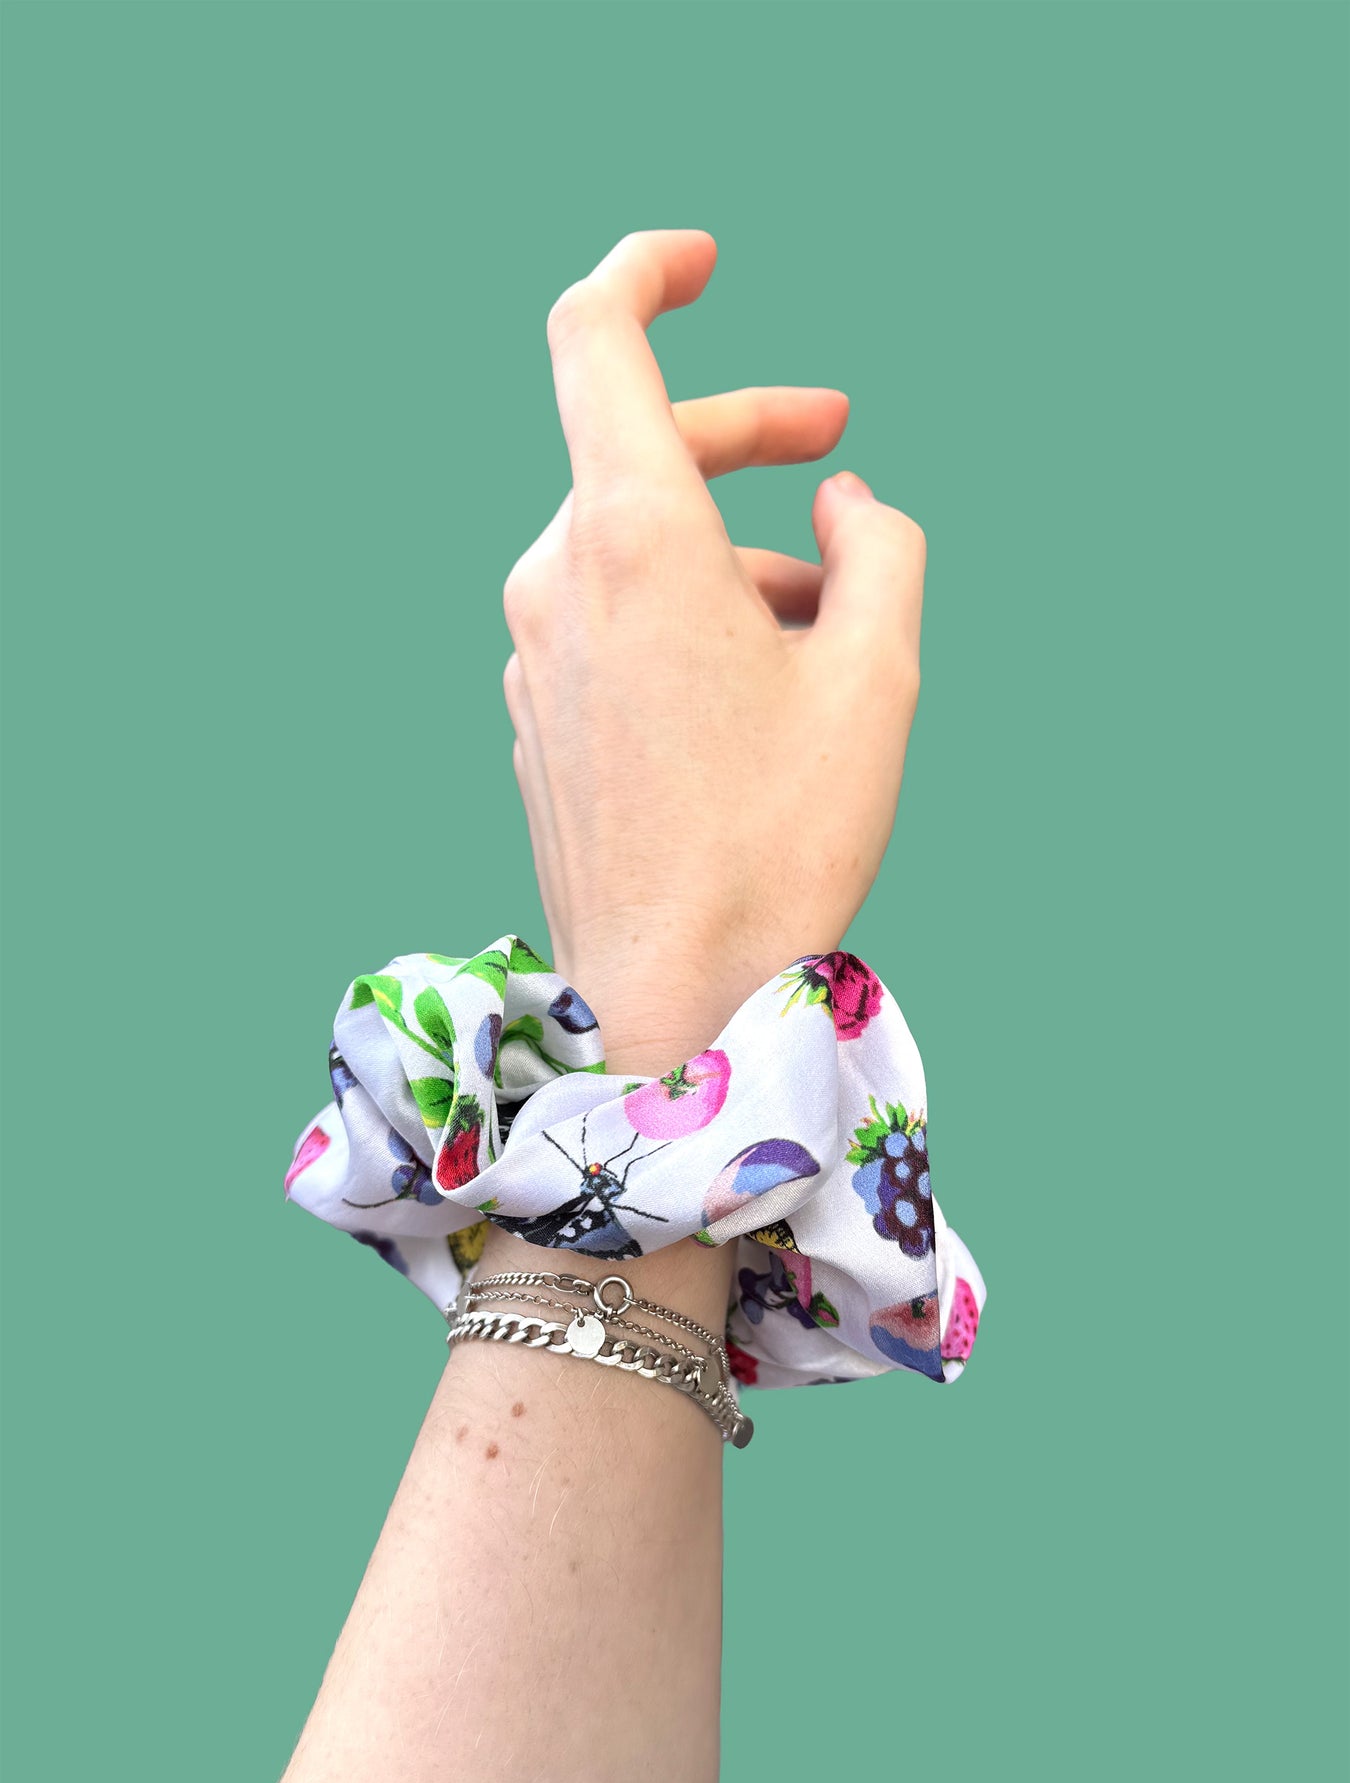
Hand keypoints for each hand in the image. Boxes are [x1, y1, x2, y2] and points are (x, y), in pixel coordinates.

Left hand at [503, 229, 926, 1072]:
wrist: (673, 996)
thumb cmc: (780, 839)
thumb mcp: (880, 675)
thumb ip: (878, 549)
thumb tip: (840, 508)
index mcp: (630, 536)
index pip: (592, 336)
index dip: (646, 272)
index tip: (705, 263)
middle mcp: (557, 579)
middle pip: (638, 449)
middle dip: (745, 436)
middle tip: (839, 448)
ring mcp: (534, 654)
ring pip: (637, 549)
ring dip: (733, 558)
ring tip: (830, 636)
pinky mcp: (538, 719)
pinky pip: (613, 624)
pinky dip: (686, 621)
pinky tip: (759, 698)